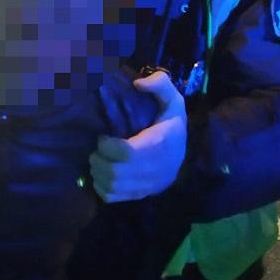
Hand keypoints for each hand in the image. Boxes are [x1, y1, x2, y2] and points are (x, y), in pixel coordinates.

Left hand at [89, 71, 186, 202]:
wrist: (182, 156)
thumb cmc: (172, 126)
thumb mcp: (172, 101)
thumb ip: (160, 85)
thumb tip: (138, 83)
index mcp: (158, 145)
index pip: (125, 153)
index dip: (107, 145)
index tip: (103, 136)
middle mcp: (152, 170)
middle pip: (114, 172)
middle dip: (98, 159)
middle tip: (97, 148)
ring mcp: (145, 186)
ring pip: (110, 186)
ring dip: (97, 172)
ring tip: (99, 159)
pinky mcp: (138, 195)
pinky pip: (111, 197)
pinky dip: (101, 186)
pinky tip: (103, 174)